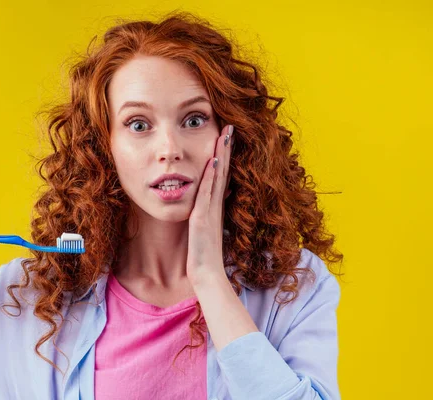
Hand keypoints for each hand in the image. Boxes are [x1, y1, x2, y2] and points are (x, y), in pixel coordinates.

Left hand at [187, 124, 232, 285]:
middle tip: (230, 126)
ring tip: (224, 134)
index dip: (224, 156)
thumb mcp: (204, 230)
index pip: (220, 176)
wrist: (206, 274)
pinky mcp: (202, 218)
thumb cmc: (203, 255)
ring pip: (217, 177)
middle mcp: (215, 205)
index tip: (226, 137)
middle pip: (222, 171)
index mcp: (215, 207)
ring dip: (221, 155)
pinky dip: (210, 177)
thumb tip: (207, 205)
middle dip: (225, 148)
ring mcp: (210, 210)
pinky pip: (207, 193)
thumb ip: (206, 216)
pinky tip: (213, 162)